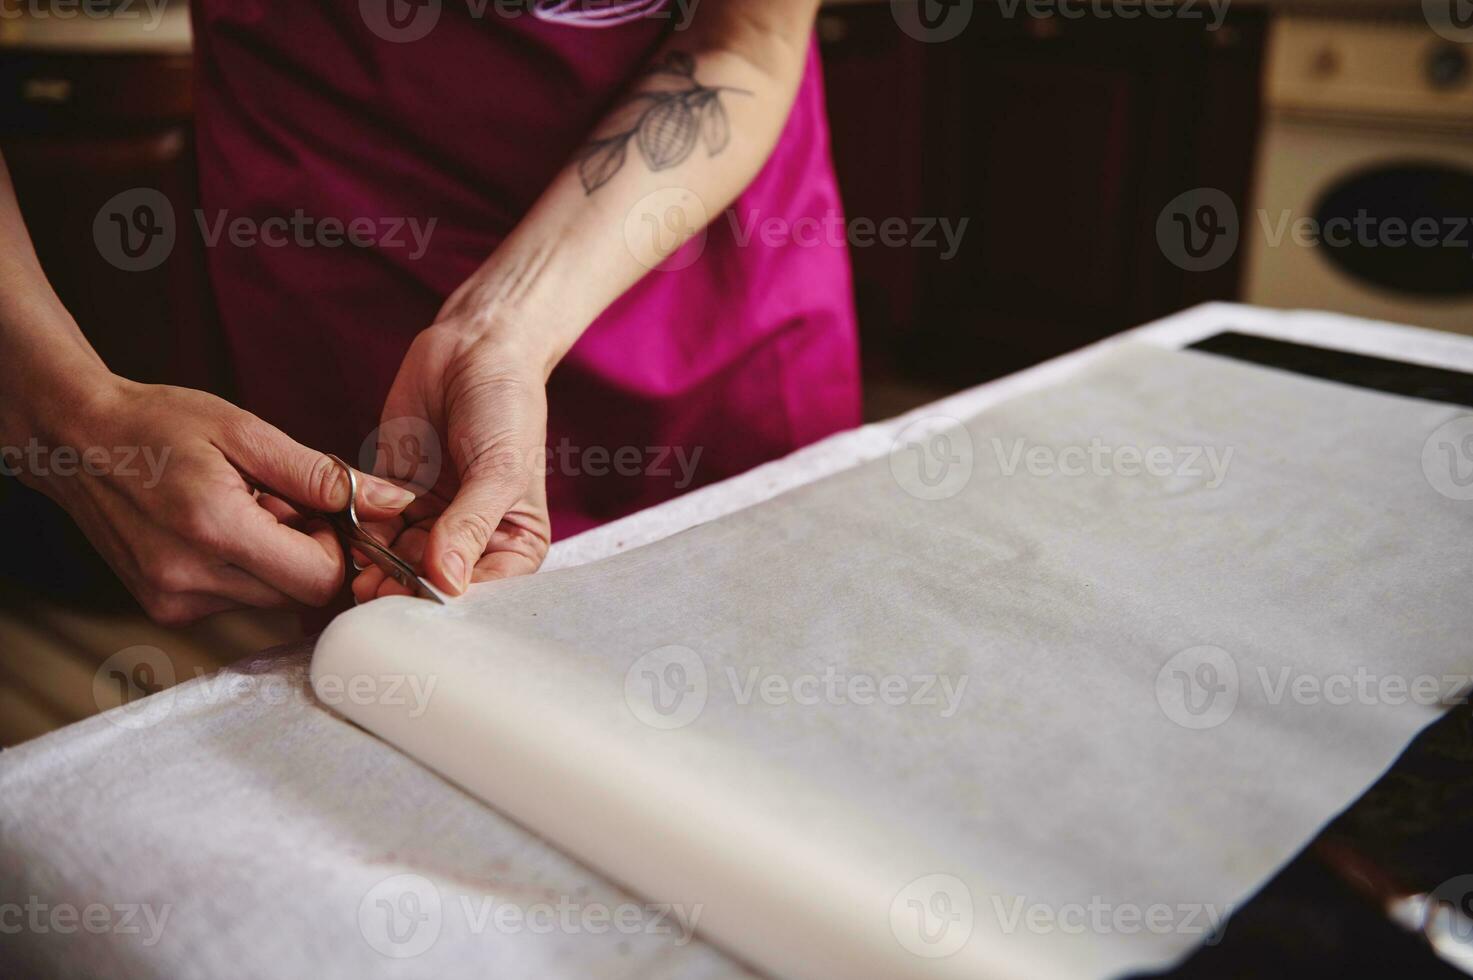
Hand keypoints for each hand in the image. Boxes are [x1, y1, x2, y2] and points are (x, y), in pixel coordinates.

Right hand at [15, 374, 415, 625]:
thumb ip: (321, 475)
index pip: (320, 578)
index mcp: (213, 529)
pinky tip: (225, 529)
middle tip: (287, 502)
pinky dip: (249, 568)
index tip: (331, 511)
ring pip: (273, 600)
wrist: (76, 442)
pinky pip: (241, 600)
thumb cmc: (157, 425)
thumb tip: (389, 501)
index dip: (343, 548)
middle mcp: (190, 579)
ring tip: (249, 509)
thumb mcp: (245, 431)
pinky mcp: (167, 610)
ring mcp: (174, 602)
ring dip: (280, 559)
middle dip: (313, 551)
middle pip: (301, 594)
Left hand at [352, 313, 552, 602]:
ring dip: (376, 569)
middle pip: (434, 583)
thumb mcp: (499, 470)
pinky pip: (371, 529)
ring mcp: (431, 522)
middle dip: (404, 589)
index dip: (452, 602)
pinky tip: (345, 541)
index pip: (485, 592)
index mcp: (513, 543)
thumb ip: (470, 526)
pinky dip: (357, 537)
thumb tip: (445, 583)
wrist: (473, 350)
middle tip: (375, 591)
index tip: (419, 605)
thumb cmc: (507, 408)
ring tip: (358, 574)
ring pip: (398, 562)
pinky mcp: (394, 499)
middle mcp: (472, 541)